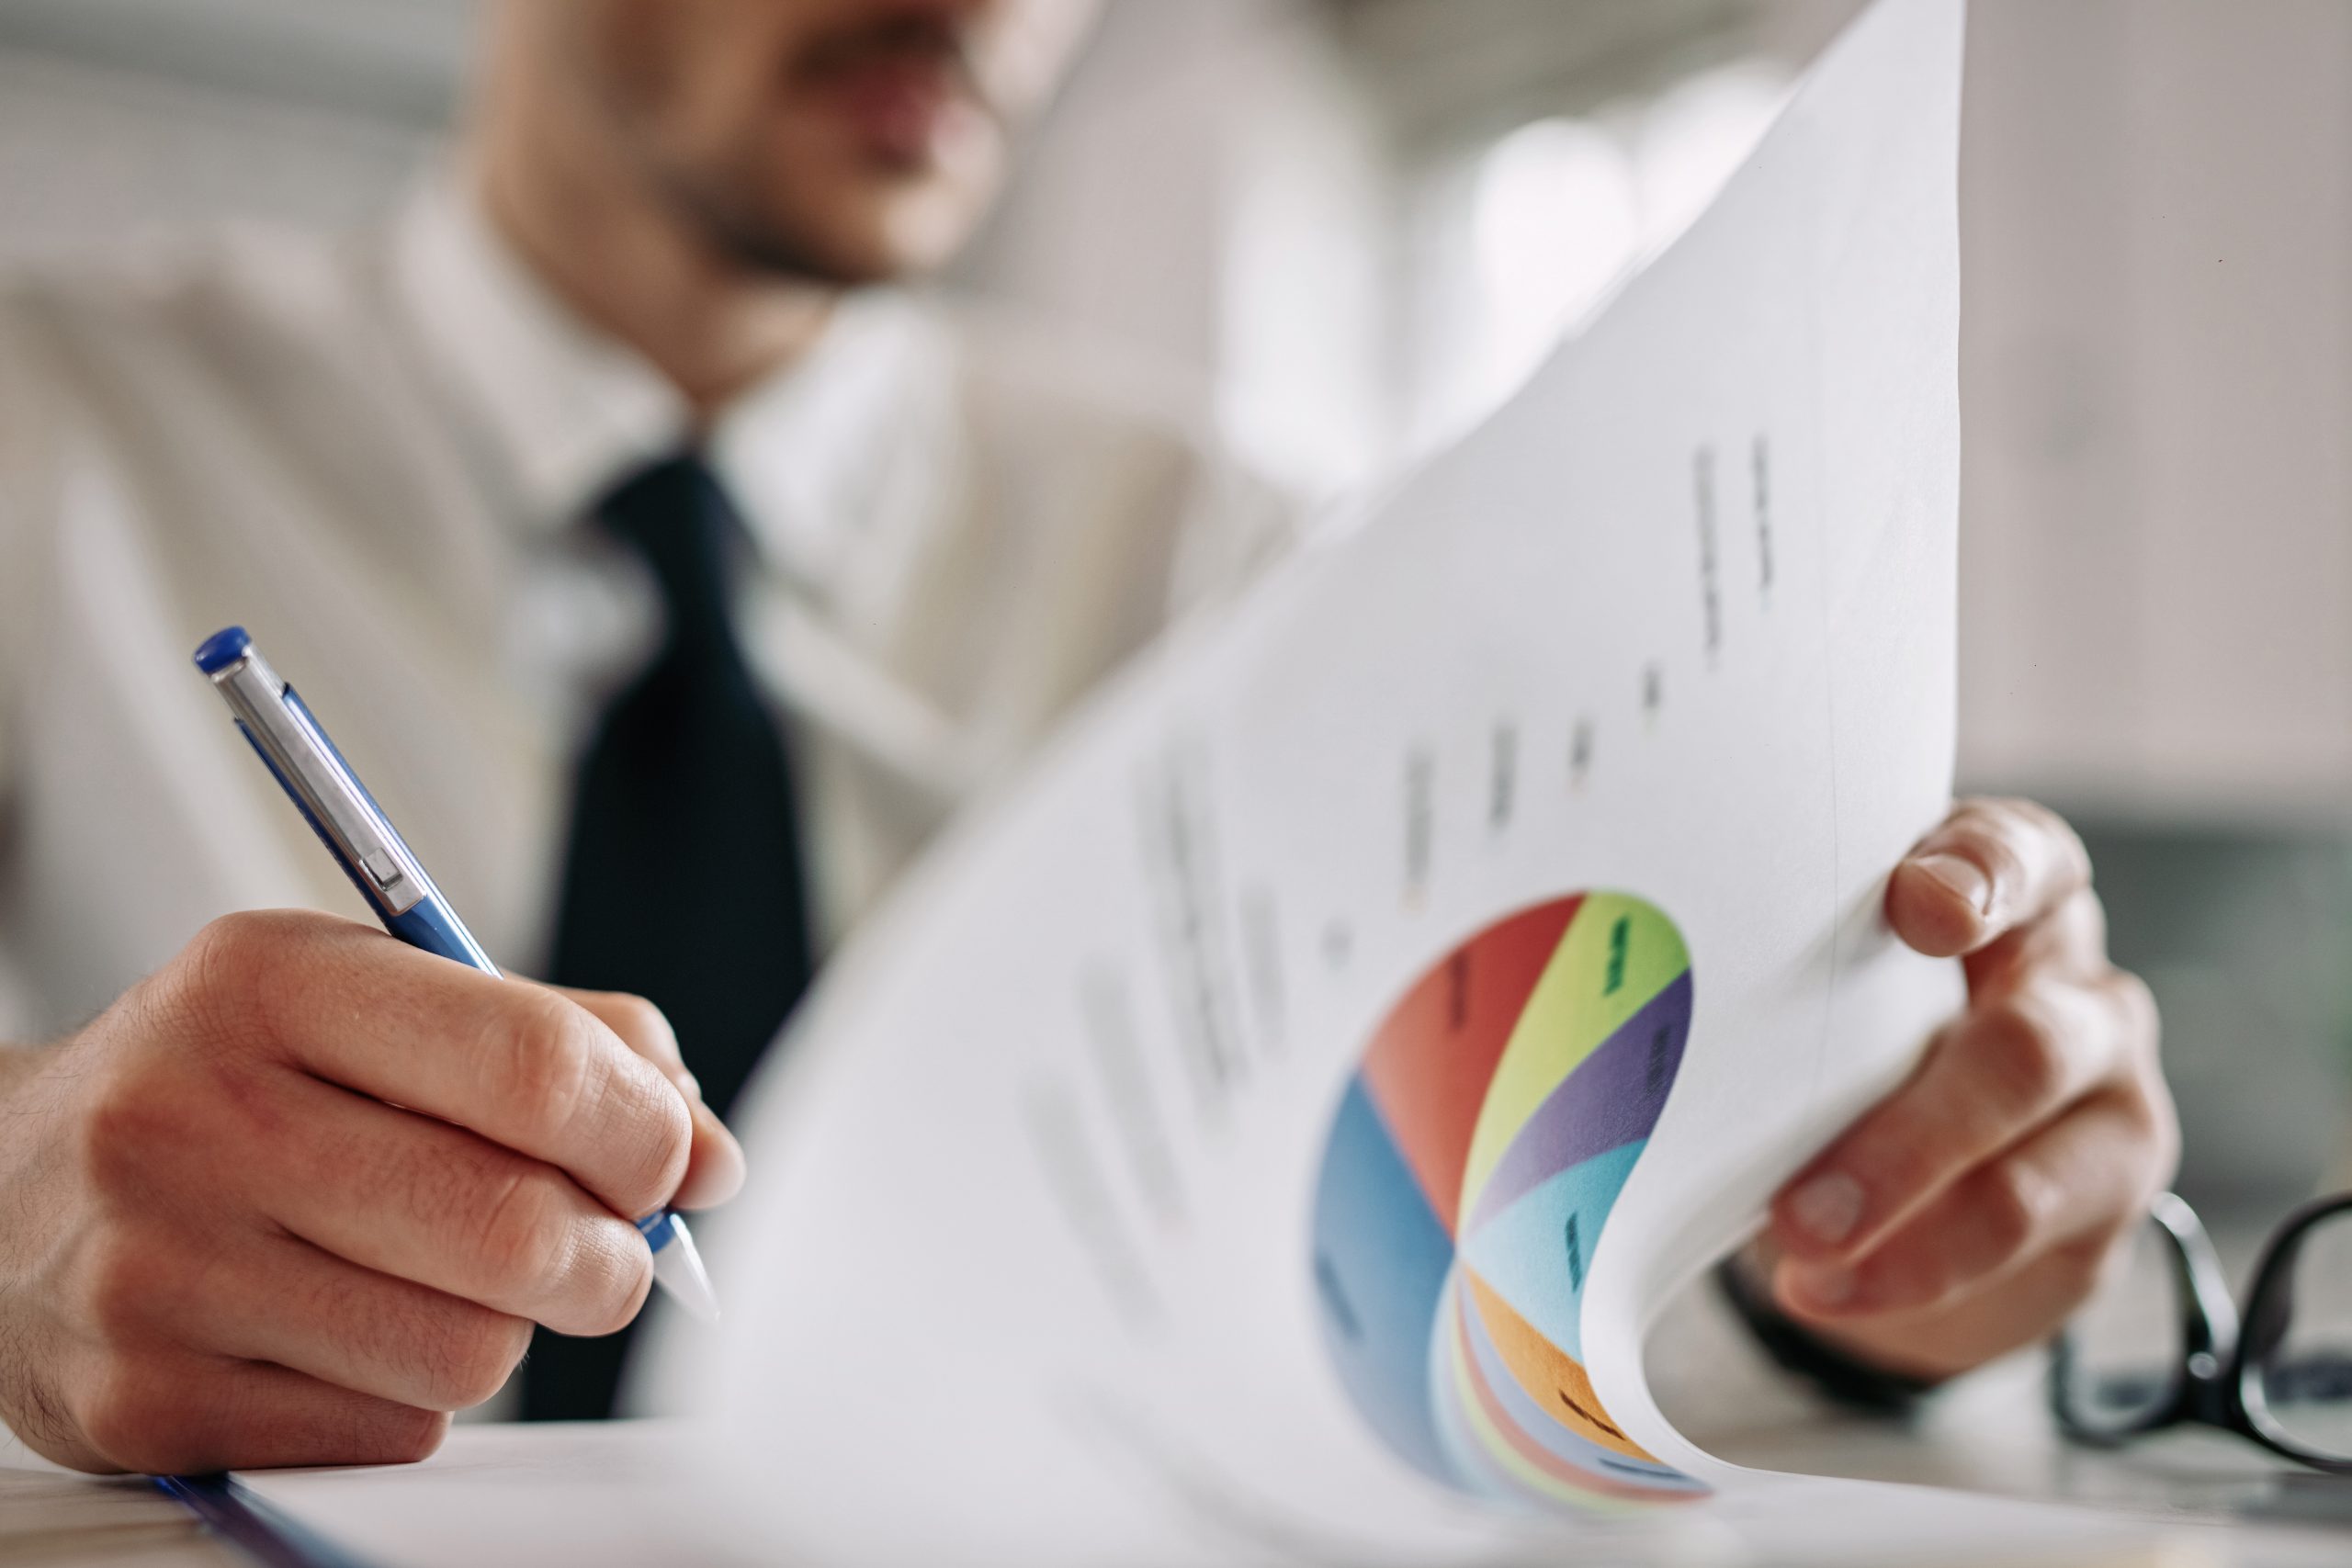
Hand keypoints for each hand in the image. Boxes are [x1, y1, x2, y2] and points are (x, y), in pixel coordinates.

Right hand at [0, 910, 744, 1473]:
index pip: (534, 1066)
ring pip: (470, 1351)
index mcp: (271, 983)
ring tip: (459, 1281)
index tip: (667, 1158)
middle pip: (515, 1226)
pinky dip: (418, 1395)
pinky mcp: (142, 1403)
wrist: (4, 1187)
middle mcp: (194, 1118)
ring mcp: (157, 1270)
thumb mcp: (375, 994)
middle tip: (605, 1247)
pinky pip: (392, 1431)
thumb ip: (567, 1041)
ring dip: (511, 1328)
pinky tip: (359, 1332)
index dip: (644, 1131)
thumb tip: (709, 1154)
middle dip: (611, 1254)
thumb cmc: (234, 1077)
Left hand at [1762, 798, 2175, 1379]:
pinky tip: (1833, 1288)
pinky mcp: (2111, 1182)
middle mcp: (2073, 978)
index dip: (1980, 875)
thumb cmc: (1846, 1036)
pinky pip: (2029, 1229)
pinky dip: (1916, 1266)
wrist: (1913, 1178)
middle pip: (2025, 1040)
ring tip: (1802, 1248)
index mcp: (2006, 892)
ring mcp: (2106, 1081)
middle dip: (1913, 1128)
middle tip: (1805, 1198)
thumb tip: (1655, 994)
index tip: (1916, 908)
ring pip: (2029, 1150)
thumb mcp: (1820, 985)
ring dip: (1905, 1205)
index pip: (2022, 855)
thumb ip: (1786, 968)